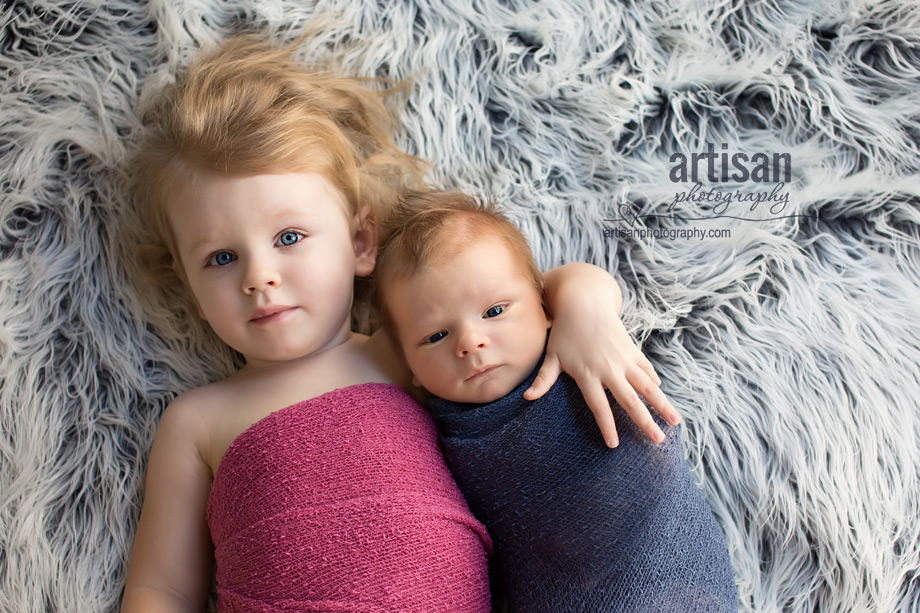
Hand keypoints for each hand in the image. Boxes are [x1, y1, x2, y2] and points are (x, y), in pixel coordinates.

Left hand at [528, 263, 680, 447]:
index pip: (599, 406)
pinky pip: (646, 370)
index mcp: (588, 373)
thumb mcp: (552, 356)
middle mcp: (609, 368)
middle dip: (645, 422)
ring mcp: (624, 359)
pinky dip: (654, 382)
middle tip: (658, 441)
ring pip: (647, 386)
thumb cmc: (565, 332)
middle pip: (630, 400)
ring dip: (662, 404)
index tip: (614, 444)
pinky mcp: (632, 351)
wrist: (584, 302)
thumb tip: (527, 397)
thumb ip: (543, 379)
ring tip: (676, 422)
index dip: (607, 425)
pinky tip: (661, 394)